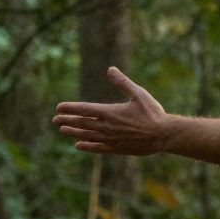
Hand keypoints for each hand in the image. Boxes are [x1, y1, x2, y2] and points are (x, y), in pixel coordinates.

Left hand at [52, 68, 172, 155]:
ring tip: (62, 130)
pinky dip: (87, 146)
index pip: (84, 110)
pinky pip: (98, 148)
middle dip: (67, 121)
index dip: (70, 108)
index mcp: (111, 112)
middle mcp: (108, 127)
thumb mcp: (139, 94)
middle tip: (55, 120)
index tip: (58, 107)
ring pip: (88, 136)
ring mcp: (112, 139)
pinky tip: (78, 146)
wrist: (164, 135)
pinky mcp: (118, 148)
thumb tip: (110, 69)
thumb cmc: (153, 113)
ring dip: (74, 133)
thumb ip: (123, 82)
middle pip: (82, 123)